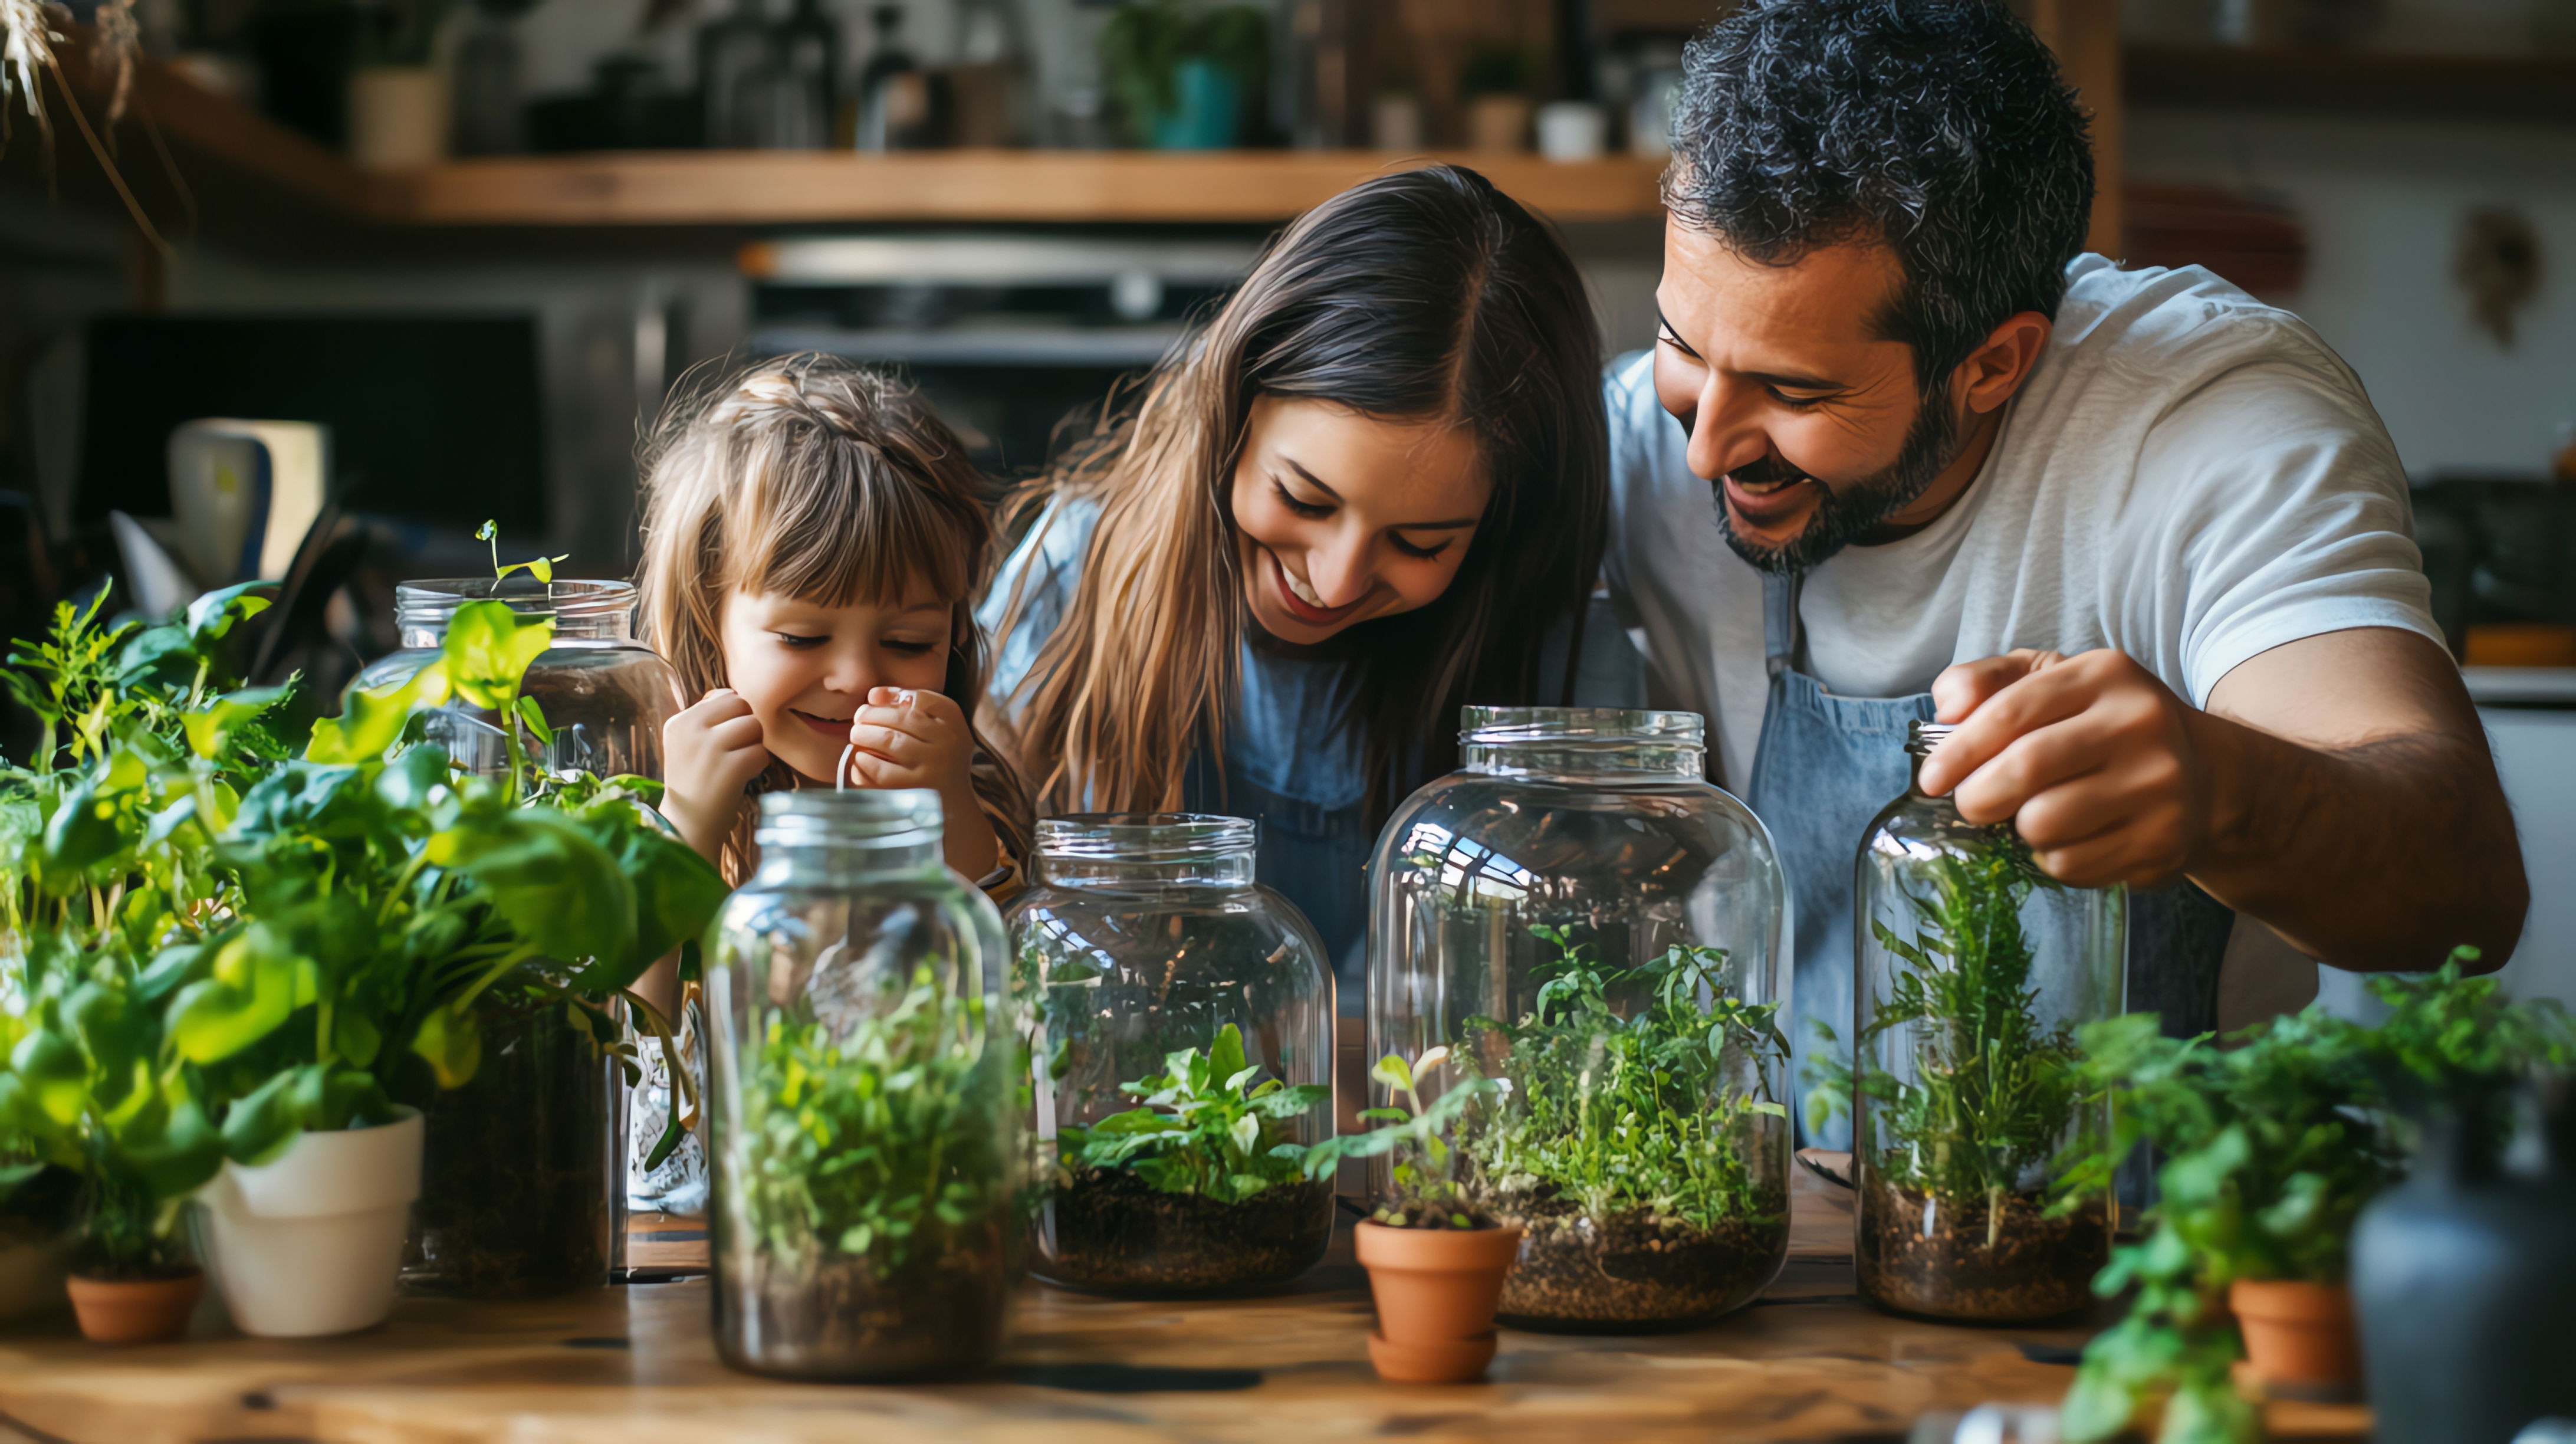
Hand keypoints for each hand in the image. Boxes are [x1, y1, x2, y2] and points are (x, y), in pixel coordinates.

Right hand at [661, 687, 771, 863]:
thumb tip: (734, 697)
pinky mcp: (730, 767)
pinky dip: (758, 766)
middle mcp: (690, 729)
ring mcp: (709, 747)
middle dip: (747, 726)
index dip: (733, 716)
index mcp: (679, 721)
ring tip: (736, 766)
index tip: (723, 740)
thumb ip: (706, 718)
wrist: (686, 828)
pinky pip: (761, 752)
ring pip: (754, 726)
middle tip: (735, 751)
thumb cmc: (694, 785)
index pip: (724, 696)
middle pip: (742, 705)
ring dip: (753, 746)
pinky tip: (740, 779)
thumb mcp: (686, 744)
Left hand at [845, 687, 1000, 879]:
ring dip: (864, 734)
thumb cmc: (938, 762)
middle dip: (871, 715)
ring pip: (889, 740)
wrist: (953, 809)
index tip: (875, 698)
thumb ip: (911, 706)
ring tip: (857, 736)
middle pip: (901, 717)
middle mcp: (948, 744)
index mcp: (955, 725)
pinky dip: (864, 762)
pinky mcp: (914, 791)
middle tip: (859, 719)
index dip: (894, 694)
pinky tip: (860, 760)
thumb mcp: (938, 731)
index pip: (922, 699)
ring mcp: (932, 768)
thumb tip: (874, 694)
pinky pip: (880, 771)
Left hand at [1916, 649, 2209, 888]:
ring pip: (2044, 823)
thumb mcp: (2054, 684)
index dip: (1959, 751)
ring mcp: (2158, 784)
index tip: (1931, 780)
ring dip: (2020, 830)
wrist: (2207, 778)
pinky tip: (2071, 840)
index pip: (2011, 711)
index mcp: (2104, 675)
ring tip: (2034, 818)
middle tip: (1971, 807)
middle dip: (1979, 796)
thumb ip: (1990, 681)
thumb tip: (1946, 708)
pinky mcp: (2163, 840)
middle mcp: (2139, 724)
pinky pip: (2072, 863)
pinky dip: (2053, 859)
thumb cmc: (2105, 728)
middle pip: (2026, 768)